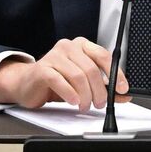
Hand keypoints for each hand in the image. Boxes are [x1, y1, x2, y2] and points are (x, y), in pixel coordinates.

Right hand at [0, 37, 122, 112]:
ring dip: (85, 96)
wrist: (27, 83)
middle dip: (99, 91)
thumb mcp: (83, 83)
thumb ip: (103, 87)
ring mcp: (54, 56)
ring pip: (78, 76)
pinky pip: (60, 81)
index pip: (104, 56)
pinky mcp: (42, 68)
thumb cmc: (55, 80)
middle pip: (91, 69)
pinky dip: (70, 94)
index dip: (116, 74)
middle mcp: (68, 47)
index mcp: (81, 46)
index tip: (122, 89)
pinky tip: (73, 101)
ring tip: (84, 105)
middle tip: (99, 103)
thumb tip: (123, 95)